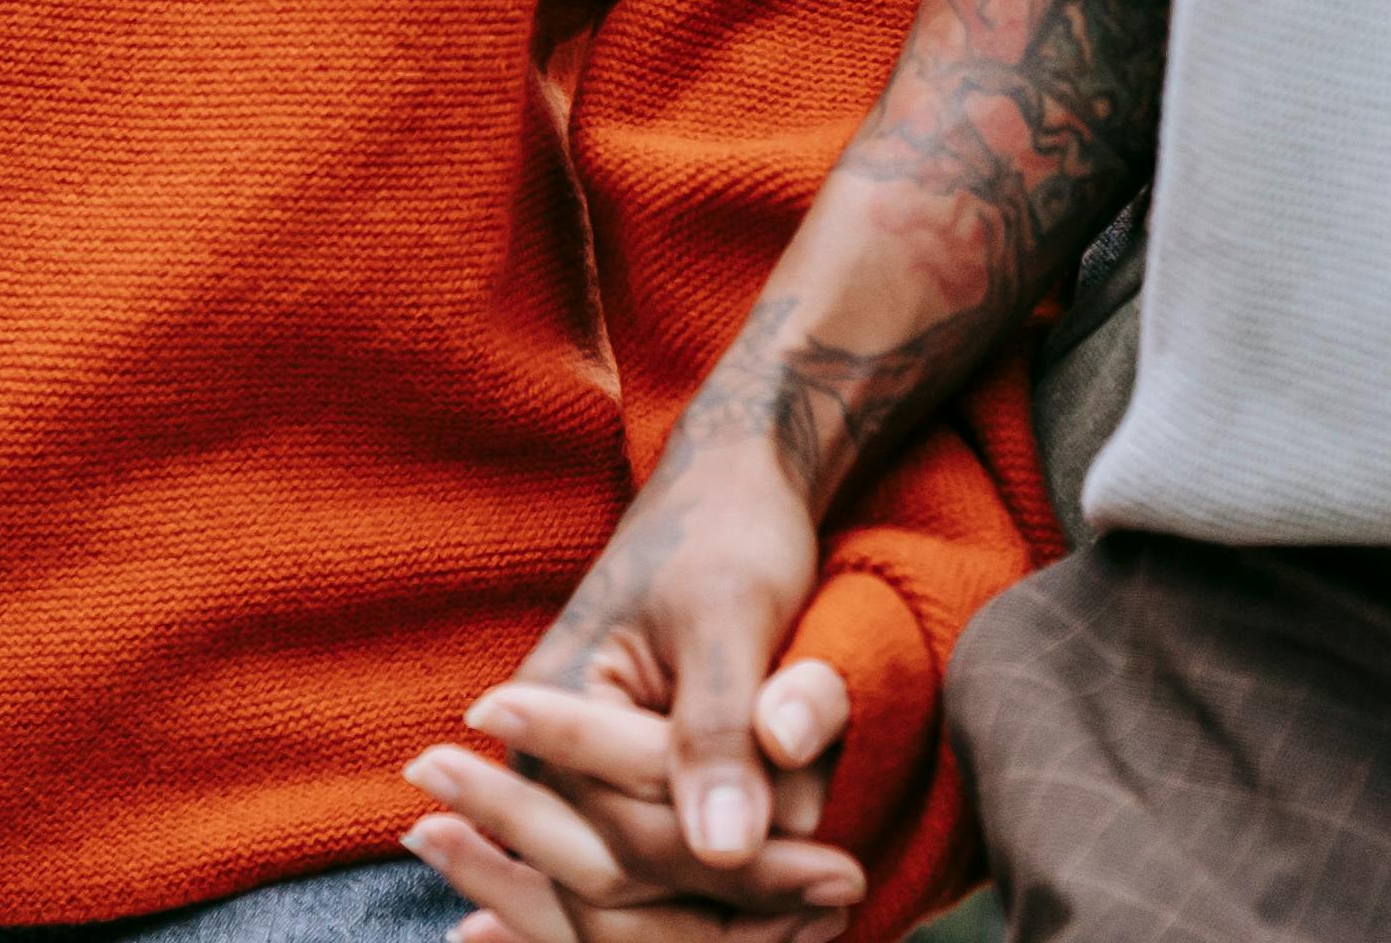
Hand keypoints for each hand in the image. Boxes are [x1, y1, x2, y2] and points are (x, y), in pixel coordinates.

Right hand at [518, 426, 837, 880]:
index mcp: (549, 705)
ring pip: (627, 907)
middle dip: (733, 911)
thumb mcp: (729, 615)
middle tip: (847, 894)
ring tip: (825, 916)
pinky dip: (715, 912)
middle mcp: (543, 763)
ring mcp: (573, 788)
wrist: (727, 491)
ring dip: (723, 924)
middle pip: (619, 888)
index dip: (743, 868)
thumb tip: (724, 845)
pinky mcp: (616, 800)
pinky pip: (647, 888)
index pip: (638, 835)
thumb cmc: (728, 533)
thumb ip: (718, 729)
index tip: (847, 875)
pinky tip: (793, 916)